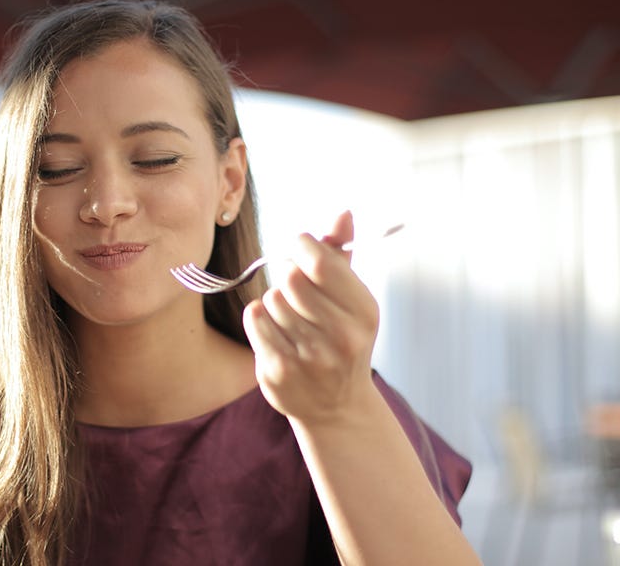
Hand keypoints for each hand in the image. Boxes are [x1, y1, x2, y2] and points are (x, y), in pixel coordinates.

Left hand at [242, 211, 380, 425]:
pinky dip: (260, 318)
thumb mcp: (352, 299)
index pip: (320, 262)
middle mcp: (341, 337)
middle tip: (294, 286)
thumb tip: (342, 213)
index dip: (302, 246)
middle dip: (287, 274)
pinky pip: (255, 319)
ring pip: (271, 298)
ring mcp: (309, 357)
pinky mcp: (279, 371)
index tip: (299, 248)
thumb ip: (342, 255)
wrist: (337, 407)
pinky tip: (276, 332)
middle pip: (290, 278)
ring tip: (291, 318)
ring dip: (275, 301)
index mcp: (364, 312)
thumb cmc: (342, 339)